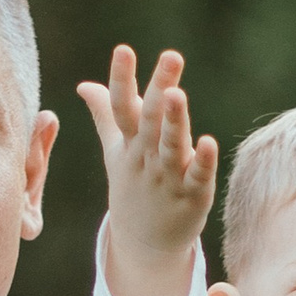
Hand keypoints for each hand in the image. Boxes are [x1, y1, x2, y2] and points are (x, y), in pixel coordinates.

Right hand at [76, 44, 218, 295]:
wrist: (144, 246)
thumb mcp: (117, 151)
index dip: (122, 79)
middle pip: (151, 120)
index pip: (122, 108)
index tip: (123, 49)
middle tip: (171, 56)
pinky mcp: (193, 196)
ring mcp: (169, 178)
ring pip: (171, 146)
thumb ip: (106, 114)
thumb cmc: (133, 188)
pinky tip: (209, 142)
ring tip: (177, 94)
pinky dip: (202, 161)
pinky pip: (197, 177)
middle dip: (159, 88)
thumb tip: (85, 84)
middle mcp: (147, 158)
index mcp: (130, 143)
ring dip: (175, 122)